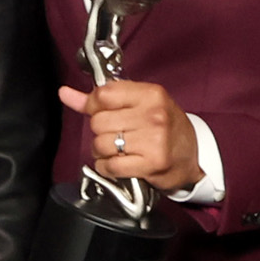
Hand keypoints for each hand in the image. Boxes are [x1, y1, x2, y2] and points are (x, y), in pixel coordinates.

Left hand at [62, 76, 199, 193]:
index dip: (93, 105)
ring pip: (101, 144)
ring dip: (102, 151)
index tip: (100, 112)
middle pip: (98, 122)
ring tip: (117, 150)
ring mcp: (153, 140)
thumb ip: (102, 99)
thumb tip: (65, 93)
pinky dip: (107, 167)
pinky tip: (117, 164)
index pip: (103, 94)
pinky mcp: (151, 164)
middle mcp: (153, 115)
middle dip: (100, 132)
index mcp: (151, 94)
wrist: (194, 156)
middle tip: (115, 135)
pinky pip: (110, 166)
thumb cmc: (166, 127)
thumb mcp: (140, 104)